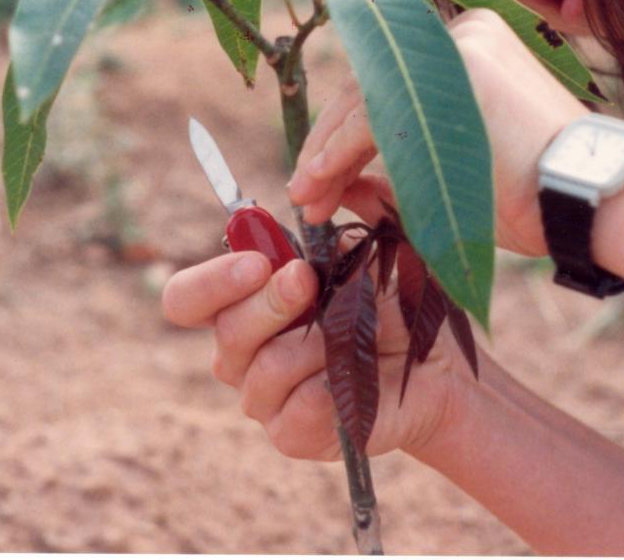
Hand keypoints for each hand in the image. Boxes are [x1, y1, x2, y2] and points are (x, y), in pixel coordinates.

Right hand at [161, 240, 471, 462]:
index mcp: (244, 304)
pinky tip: (355, 373)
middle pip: (222, 331)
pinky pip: (295, 412)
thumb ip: (344, 215)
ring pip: (262, 369)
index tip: (259, 261)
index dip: (211, 281)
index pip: (186, 298)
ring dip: (313, 342)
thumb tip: (324, 189)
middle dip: (268, 302)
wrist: (436, 364)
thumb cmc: (391, 302)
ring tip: (353, 331)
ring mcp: (264, 397)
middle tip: (307, 282)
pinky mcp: (292, 435)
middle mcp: (243, 352)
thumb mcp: (368, 250)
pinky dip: (329, 386)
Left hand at [289, 9, 587, 256]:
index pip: (387, 83)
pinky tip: (318, 183)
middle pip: (369, 86)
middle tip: (304, 192)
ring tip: (306, 199)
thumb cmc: (534, 195)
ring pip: (365, 101)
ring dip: (326, 154)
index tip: (320, 176)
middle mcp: (461, 33)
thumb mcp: (453, 172)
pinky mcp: (450, 74)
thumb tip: (332, 184)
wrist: (591, 199)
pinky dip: (338, 153)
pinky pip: (373, 116)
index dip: (343, 132)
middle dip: (329, 144)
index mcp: (471, 43)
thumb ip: (396, 171)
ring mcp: (457, 48)